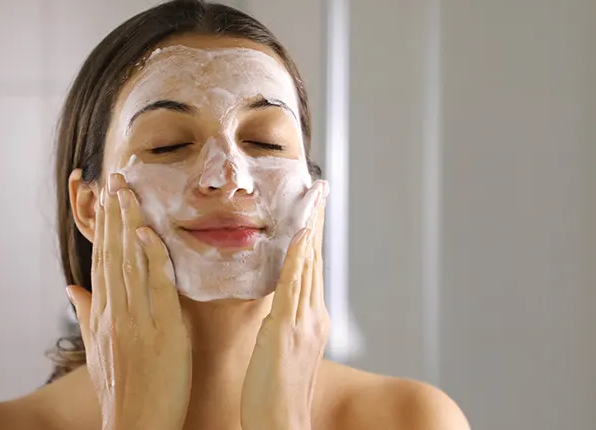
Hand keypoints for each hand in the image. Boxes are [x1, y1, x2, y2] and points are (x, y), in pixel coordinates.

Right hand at [67, 173, 191, 429]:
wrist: (134, 425)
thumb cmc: (121, 391)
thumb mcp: (98, 352)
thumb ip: (86, 316)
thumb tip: (71, 289)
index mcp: (102, 316)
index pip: (102, 261)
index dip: (103, 228)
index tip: (105, 198)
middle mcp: (114, 313)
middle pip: (111, 254)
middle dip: (112, 215)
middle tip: (116, 178)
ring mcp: (134, 321)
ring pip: (127, 263)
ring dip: (127, 224)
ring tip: (126, 190)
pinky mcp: (159, 331)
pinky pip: (154, 287)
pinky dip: (149, 258)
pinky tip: (147, 232)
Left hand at [241, 180, 330, 429]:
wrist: (282, 425)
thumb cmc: (275, 395)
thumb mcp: (281, 350)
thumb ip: (282, 322)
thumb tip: (277, 301)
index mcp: (310, 319)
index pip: (311, 268)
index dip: (313, 237)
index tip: (312, 210)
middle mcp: (313, 316)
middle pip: (316, 260)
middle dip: (318, 223)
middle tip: (319, 190)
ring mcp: (304, 322)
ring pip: (309, 266)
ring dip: (311, 229)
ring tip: (313, 199)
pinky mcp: (287, 330)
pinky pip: (294, 286)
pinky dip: (300, 259)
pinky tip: (301, 236)